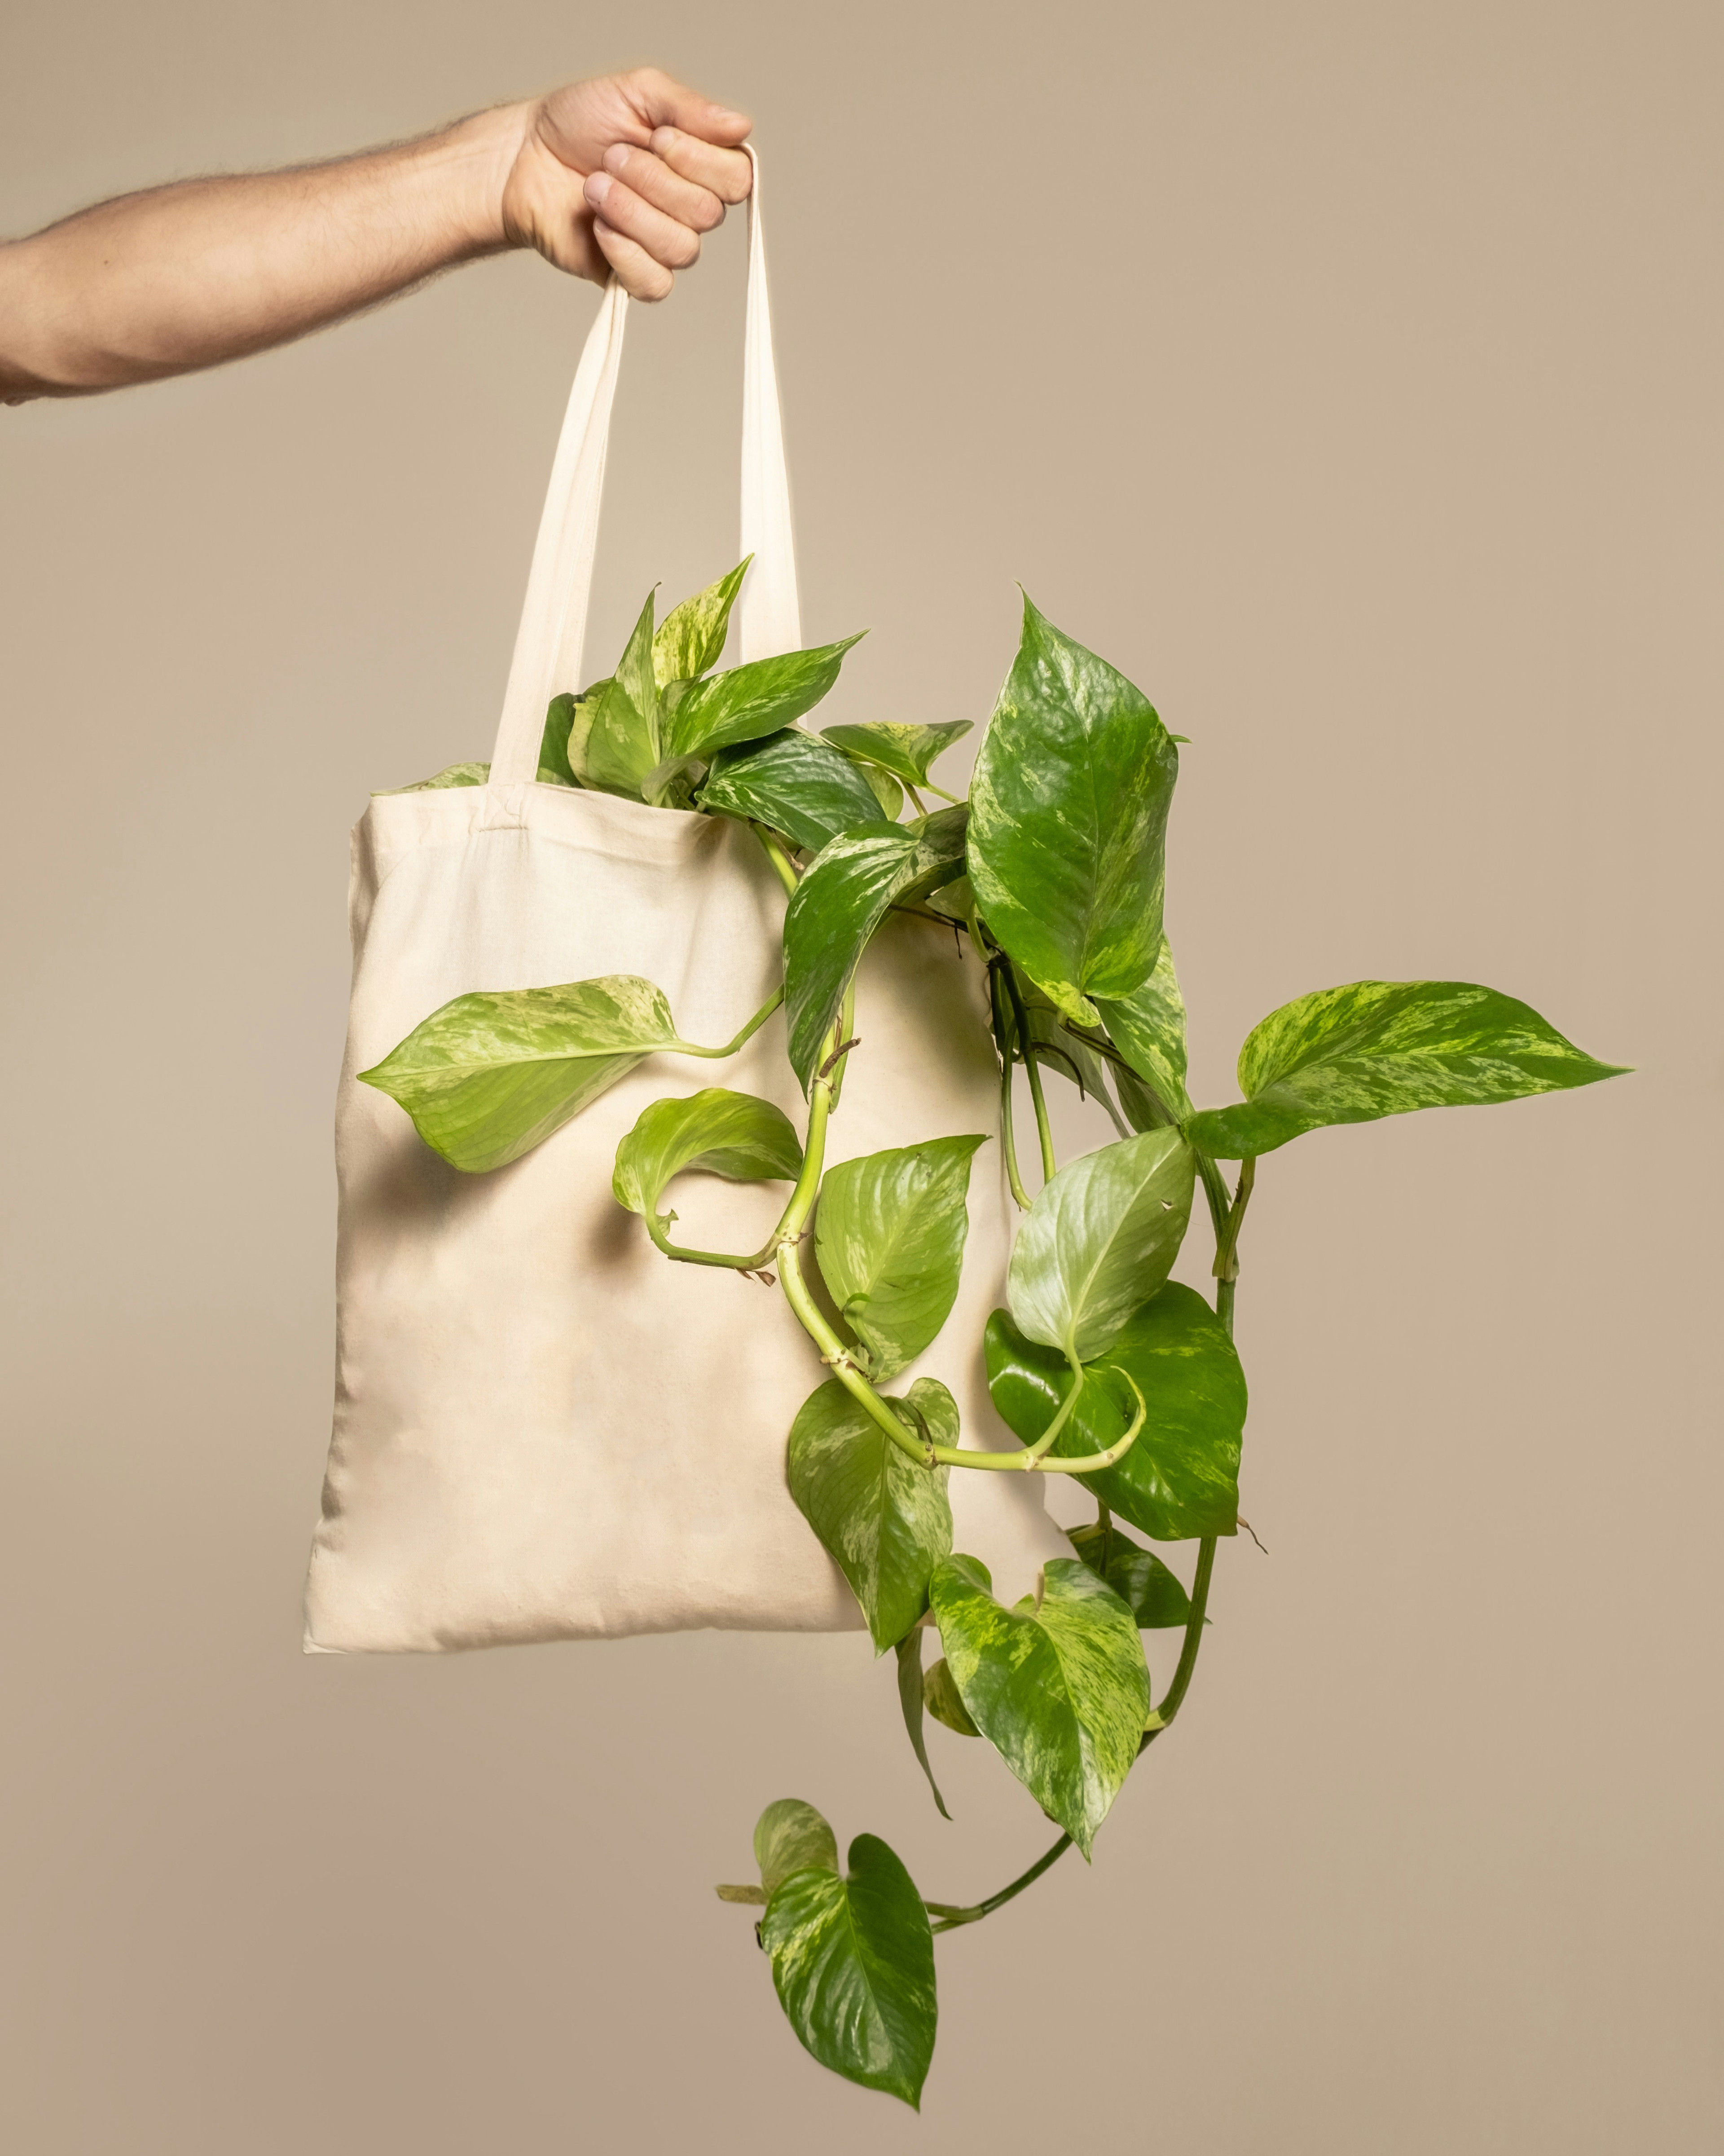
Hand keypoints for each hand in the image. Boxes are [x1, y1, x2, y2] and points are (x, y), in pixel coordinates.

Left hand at [500, 69, 752, 301]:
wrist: (524, 158)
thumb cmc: (579, 123)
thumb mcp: (637, 93)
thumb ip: (690, 107)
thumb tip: (741, 125)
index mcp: (701, 164)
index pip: (738, 178)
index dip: (699, 160)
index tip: (658, 136)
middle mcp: (690, 209)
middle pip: (707, 214)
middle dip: (651, 180)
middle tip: (612, 156)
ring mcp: (664, 246)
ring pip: (681, 248)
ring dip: (631, 211)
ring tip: (594, 186)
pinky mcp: (635, 276)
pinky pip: (656, 283)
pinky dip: (623, 252)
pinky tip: (598, 227)